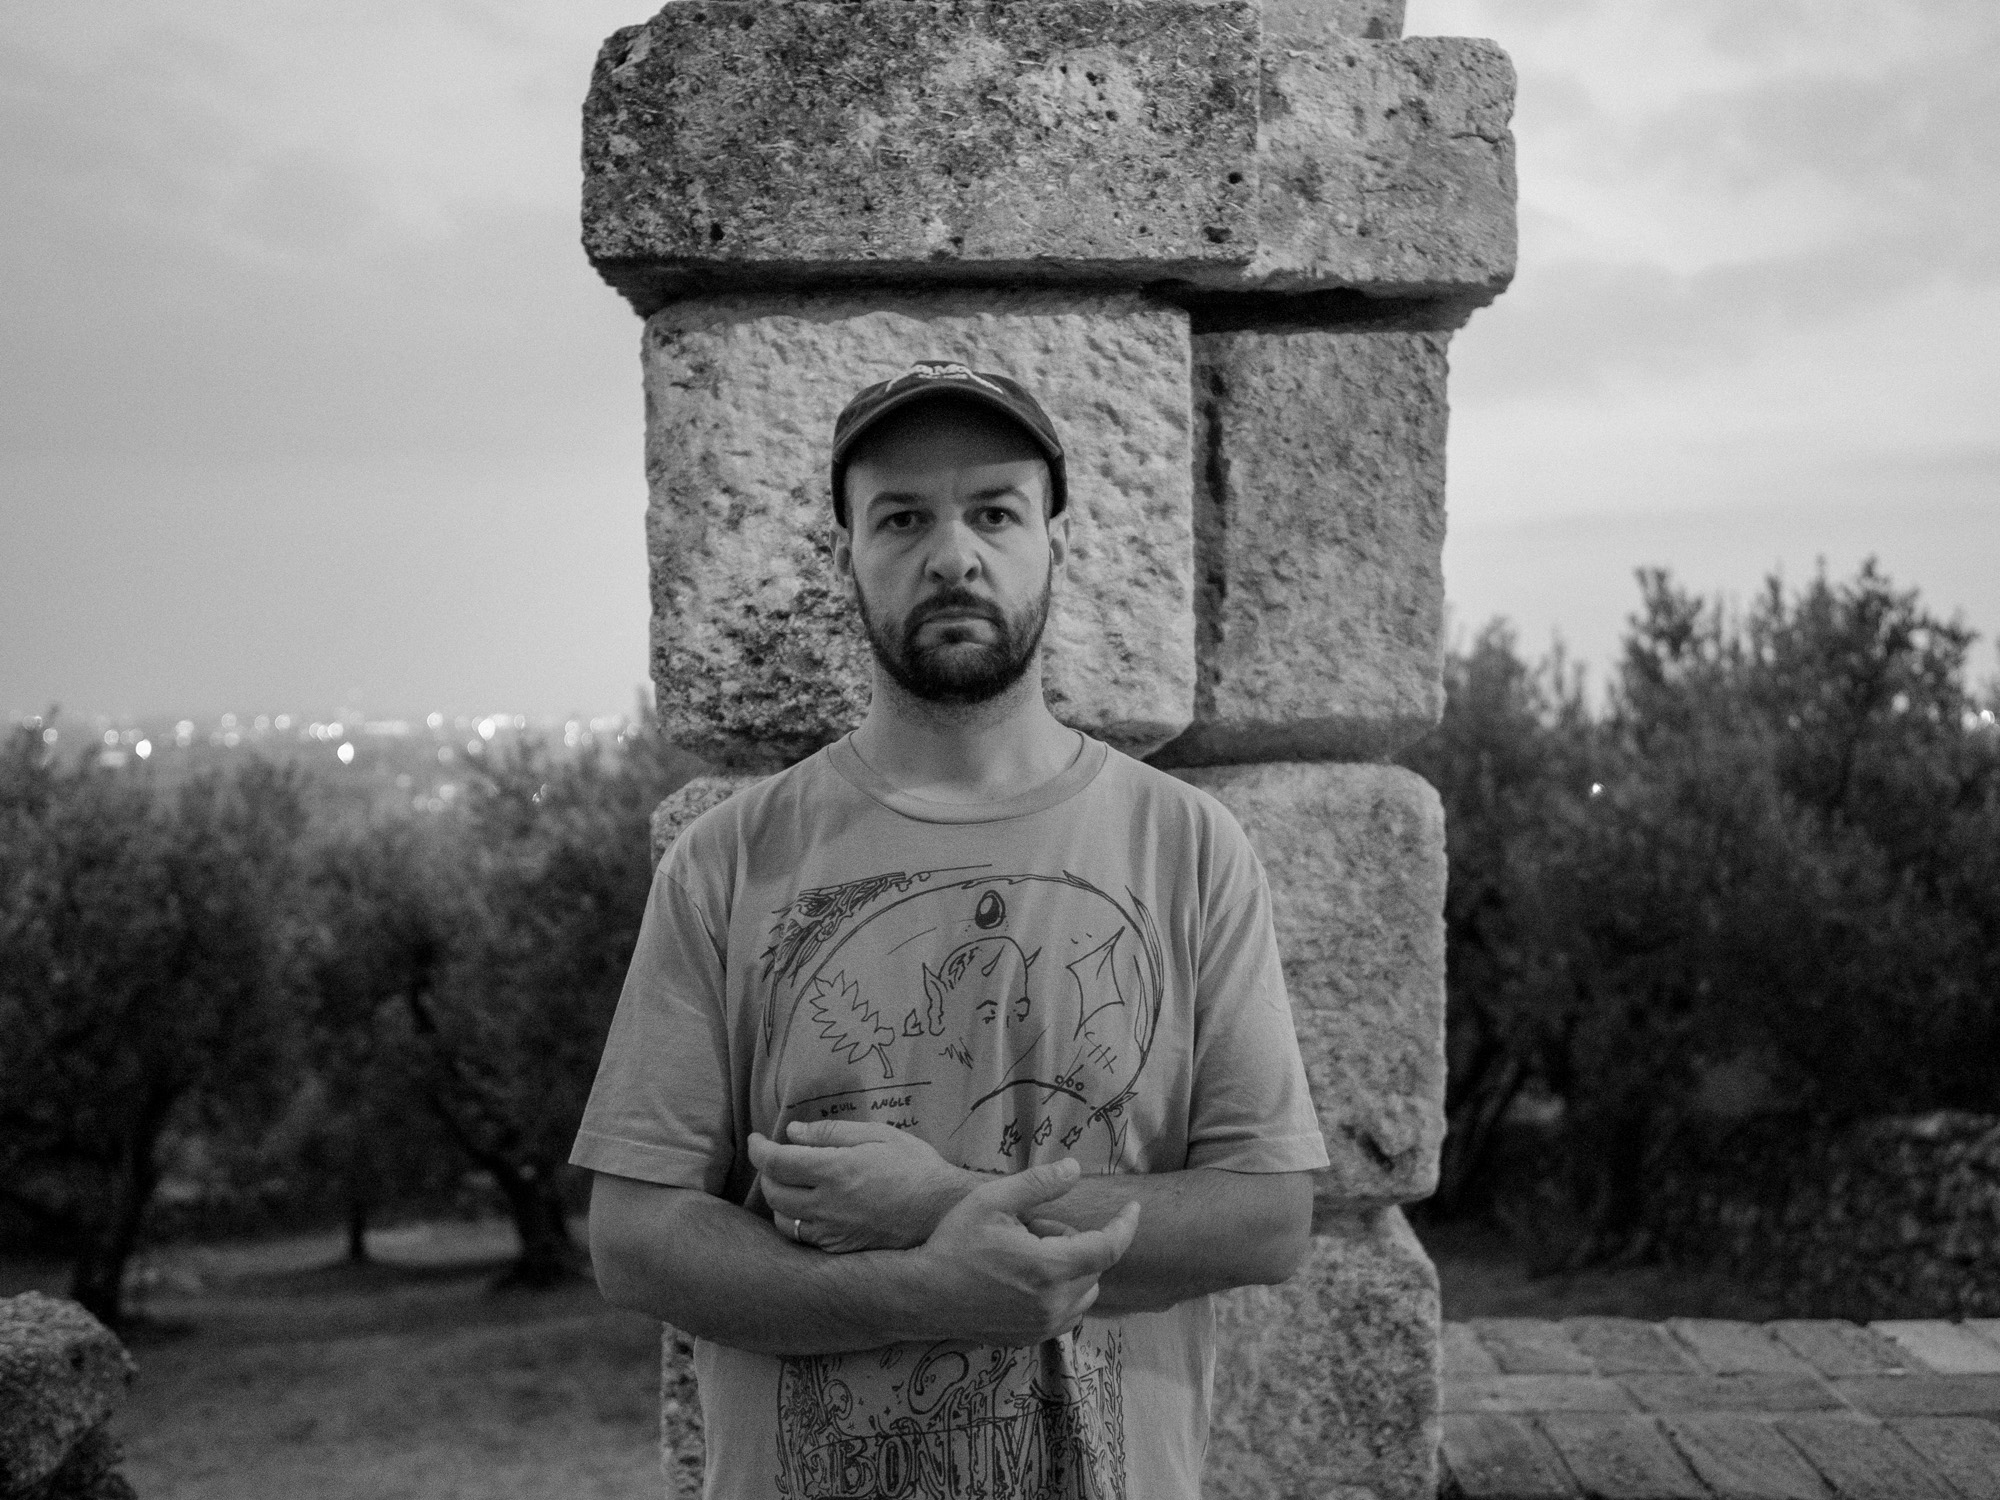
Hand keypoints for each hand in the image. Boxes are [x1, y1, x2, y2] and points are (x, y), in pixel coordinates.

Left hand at [749, 1120, 980, 1252]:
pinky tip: (812, 1210)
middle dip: (766, 1173)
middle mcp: (828, 1205)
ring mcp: (833, 1232)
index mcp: (835, 1171)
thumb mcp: (878, 1135)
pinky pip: (805, 1240)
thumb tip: (793, 1132)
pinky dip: (798, 1223)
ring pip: (784, 1221)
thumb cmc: (915, 1167)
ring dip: (779, 1201)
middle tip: (775, 1160)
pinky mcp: (842, 1250)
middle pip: (773, 1193)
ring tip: (791, 1186)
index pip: (777, 1162)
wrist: (943, 1213)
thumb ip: (832, 1132)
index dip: (759, 1150)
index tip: (757, 1140)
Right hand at [910, 1158, 1140, 1344]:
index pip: (1109, 1248)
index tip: (1133, 1208)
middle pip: (1094, 1267)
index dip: (1125, 1225)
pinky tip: (1026, 1279)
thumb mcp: (993, 1201)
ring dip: (1071, 1269)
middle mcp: (1054, 1304)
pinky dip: (1061, 1293)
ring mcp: (1043, 1327)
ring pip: (1085, 1293)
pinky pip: (1067, 1314)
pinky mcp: (1031, 1340)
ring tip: (1026, 1255)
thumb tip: (1075, 1168)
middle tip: (1032, 1229)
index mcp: (1050, 1268)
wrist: (923, 1296)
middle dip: (1076, 1242)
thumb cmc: (955, 1244)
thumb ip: (1039, 1184)